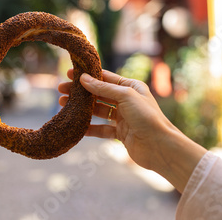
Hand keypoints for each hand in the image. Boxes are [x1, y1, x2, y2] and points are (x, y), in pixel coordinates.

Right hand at [58, 69, 206, 192]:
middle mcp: (126, 100)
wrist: (160, 147)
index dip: (87, 76)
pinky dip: (88, 127)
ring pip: (97, 110)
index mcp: (131, 87)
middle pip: (98, 94)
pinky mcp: (120, 133)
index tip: (70, 74)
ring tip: (63, 105)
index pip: (105, 78)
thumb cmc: (147, 117)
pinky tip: (76, 125)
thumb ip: (103, 88)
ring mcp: (122, 117)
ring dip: (82, 108)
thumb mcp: (125, 96)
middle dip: (80, 92)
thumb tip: (84, 78)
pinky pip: (100, 128)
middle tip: (61, 90)